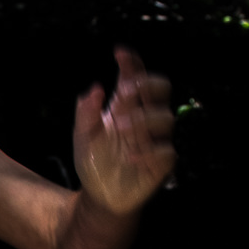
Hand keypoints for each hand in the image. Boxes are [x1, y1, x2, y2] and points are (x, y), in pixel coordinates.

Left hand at [71, 46, 175, 214]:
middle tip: (128, 89)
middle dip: (148, 83)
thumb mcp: (82, 136)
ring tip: (122, 127)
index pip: (135, 78)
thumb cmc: (94, 161)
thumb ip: (85, 112)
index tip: (120, 53)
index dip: (132, 63)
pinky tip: (131, 155)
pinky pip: (167, 152)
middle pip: (162, 89)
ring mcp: (155, 139)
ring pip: (166, 118)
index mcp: (126, 106)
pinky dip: (150, 151)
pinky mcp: (161, 163)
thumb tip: (94, 89)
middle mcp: (144, 118)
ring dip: (144, 118)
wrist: (100, 196)